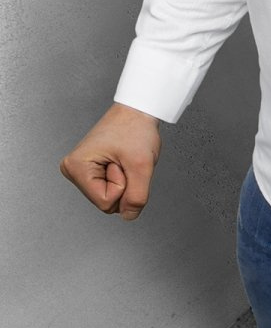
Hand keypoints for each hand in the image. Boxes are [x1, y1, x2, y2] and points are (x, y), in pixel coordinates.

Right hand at [59, 102, 161, 220]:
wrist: (136, 111)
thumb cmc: (135, 129)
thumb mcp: (142, 165)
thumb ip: (136, 197)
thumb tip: (129, 216)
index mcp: (76, 167)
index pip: (106, 202)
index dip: (123, 186)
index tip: (122, 162)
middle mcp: (72, 170)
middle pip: (105, 203)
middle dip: (123, 185)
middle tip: (124, 160)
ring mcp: (80, 171)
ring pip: (109, 197)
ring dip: (124, 182)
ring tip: (122, 159)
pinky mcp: (90, 170)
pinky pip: (110, 189)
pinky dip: (122, 179)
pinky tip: (120, 161)